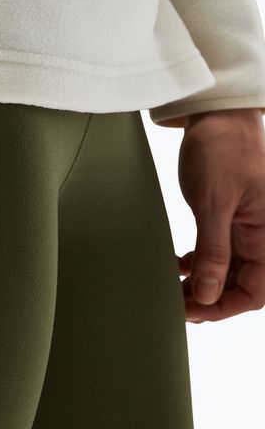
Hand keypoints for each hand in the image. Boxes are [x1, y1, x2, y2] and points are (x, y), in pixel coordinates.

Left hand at [176, 108, 264, 322]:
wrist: (215, 117)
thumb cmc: (221, 151)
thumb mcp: (213, 203)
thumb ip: (214, 249)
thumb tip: (208, 294)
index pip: (256, 290)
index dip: (226, 306)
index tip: (194, 312)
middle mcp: (262, 235)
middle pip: (241, 284)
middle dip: (210, 299)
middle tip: (175, 303)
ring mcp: (245, 228)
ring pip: (228, 271)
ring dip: (203, 284)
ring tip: (173, 288)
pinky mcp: (228, 218)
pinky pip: (219, 252)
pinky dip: (200, 263)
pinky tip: (179, 266)